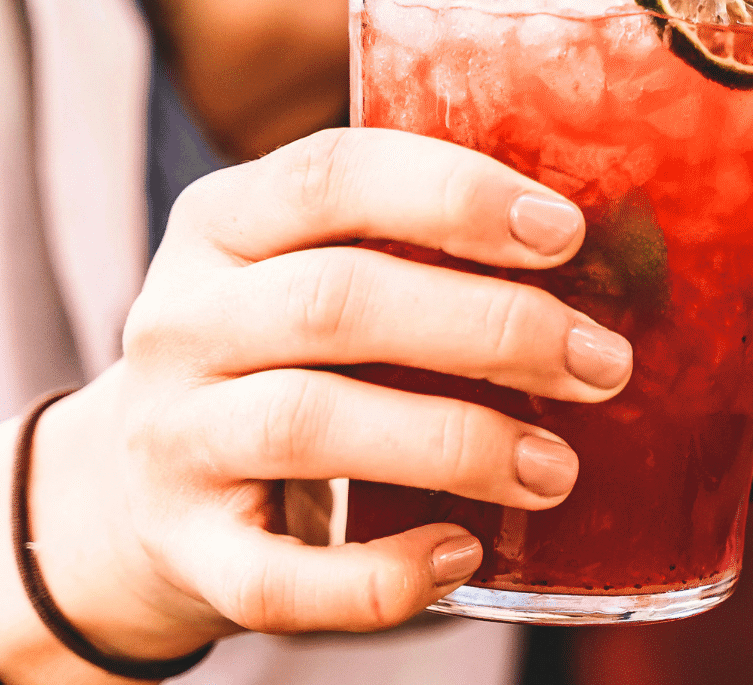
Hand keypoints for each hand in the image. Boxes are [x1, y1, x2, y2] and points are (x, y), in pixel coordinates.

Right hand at [0, 129, 631, 665]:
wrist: (133, 489)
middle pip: (338, 301)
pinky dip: (379, 578)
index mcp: (225, 224)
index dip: (455, 196)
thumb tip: (619, 258)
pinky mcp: (186, 551)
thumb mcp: (314, 269)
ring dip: (457, 444)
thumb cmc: (281, 356)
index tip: (565, 233)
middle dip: (493, 328)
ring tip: (556, 467)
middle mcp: (182, 321)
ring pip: (310, 424)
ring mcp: (173, 438)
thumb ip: (420, 247)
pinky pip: (279, 578)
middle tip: (602, 364)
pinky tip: (460, 554)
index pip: (332, 174)